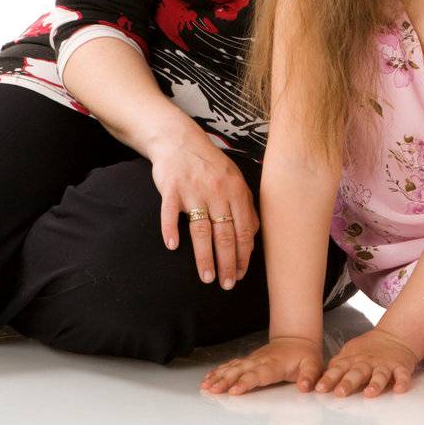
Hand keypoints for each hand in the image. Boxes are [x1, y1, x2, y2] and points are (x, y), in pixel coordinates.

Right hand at [151, 127, 258, 287]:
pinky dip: (170, 229)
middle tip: (228, 284)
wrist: (179, 140)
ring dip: (205, 256)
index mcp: (236, 190)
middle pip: (225, 233)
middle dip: (228, 262)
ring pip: (201, 229)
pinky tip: (172, 246)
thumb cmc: (209, 164)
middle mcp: (217, 191)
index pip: (243, 229)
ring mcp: (193, 189)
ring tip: (207, 277)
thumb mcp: (234, 179)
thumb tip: (253, 234)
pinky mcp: (171, 188)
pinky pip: (169, 212)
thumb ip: (245, 205)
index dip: (244, 255)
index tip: (242, 274)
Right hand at [201, 336, 322, 394]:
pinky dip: (219, 371)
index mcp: (275, 364)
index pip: (258, 374)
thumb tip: (304, 387)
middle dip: (225, 381)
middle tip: (213, 390)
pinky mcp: (248, 361)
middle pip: (240, 371)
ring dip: (219, 376)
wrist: (297, 339)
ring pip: (233, 368)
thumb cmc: (304, 355)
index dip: (246, 382)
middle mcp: (260, 361)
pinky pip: (231, 365)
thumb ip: (309, 376)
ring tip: (206, 386)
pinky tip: (209, 378)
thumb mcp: (313, 365)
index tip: (234, 390)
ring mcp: (252, 360)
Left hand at [313, 328, 421, 396]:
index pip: (338, 370)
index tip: (319, 389)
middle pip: (357, 373)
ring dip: (375, 384)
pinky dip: (402, 381)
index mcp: (352, 360)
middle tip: (340, 392)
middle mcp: (367, 363)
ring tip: (369, 393)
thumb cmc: (368, 350)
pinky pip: (402, 375)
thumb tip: (317, 379)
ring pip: (379, 374)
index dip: (329, 379)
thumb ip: (335, 366)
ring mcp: (384, 365)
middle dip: (348, 383)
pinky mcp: (400, 367)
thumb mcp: (348, 354)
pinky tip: (400, 389)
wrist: (394, 336)